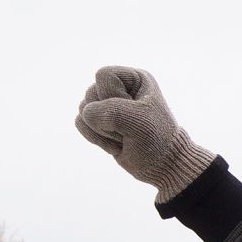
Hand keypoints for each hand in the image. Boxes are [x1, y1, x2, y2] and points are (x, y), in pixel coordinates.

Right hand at [75, 66, 217, 201]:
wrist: (161, 166)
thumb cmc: (156, 139)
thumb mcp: (138, 121)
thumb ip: (109, 112)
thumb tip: (85, 116)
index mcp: (135, 79)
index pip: (103, 75)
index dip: (112, 95)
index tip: (134, 111)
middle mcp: (120, 88)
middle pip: (90, 93)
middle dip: (109, 118)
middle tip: (131, 129)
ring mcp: (107, 104)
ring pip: (83, 109)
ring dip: (103, 131)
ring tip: (125, 137)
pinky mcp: (99, 121)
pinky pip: (80, 123)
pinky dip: (95, 138)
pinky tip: (116, 145)